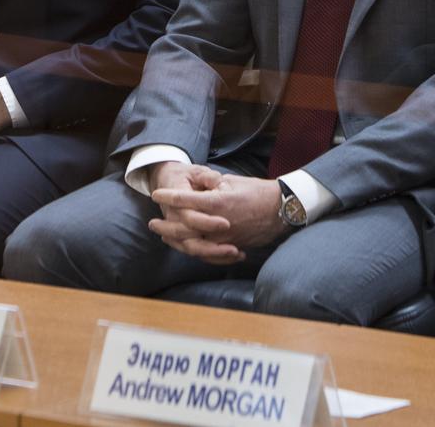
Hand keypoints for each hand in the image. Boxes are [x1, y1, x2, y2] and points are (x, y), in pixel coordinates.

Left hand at [150, 170, 284, 263]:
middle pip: (185, 229)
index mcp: (217, 203)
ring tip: (164, 236)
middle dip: (166, 226)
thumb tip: (193, 187)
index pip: (186, 200)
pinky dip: (195, 251)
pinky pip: (209, 254)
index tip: (155, 194)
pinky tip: (186, 247)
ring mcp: (225, 238)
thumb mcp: (230, 181)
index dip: (168, 196)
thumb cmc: (255, 191)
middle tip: (152, 223)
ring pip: (194, 245)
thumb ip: (210, 185)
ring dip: (176, 241)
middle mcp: (219, 224)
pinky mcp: (232, 247)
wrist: (281, 209)